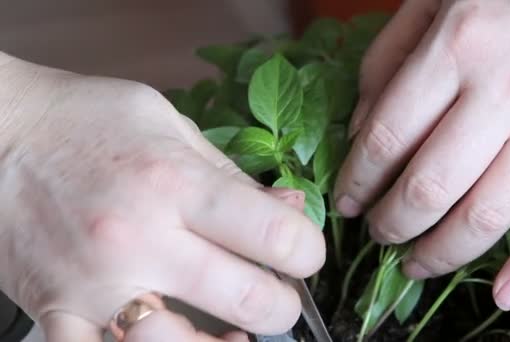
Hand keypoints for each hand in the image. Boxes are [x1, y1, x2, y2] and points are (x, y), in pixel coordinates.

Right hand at [0, 55, 324, 339]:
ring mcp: (98, 283)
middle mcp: (141, 237)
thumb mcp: (169, 125)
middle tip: (277, 292)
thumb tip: (289, 209)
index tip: (302, 251)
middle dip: (282, 305)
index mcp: (177, 183)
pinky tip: (170, 338)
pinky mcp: (59, 310)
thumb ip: (233, 175)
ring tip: (236, 328)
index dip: (307, 251)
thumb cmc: (87, 121)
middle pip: (252, 301)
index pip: (276, 236)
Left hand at [335, 0, 509, 310]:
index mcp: (456, 49)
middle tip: (377, 235)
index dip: (357, 181)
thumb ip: (386, 62)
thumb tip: (358, 133)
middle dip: (392, 224)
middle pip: (431, 186)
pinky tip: (503, 296)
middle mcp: (506, 91)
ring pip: (490, 213)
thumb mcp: (431, 2)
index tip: (346, 204)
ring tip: (414, 263)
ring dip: (442, 251)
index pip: (387, 138)